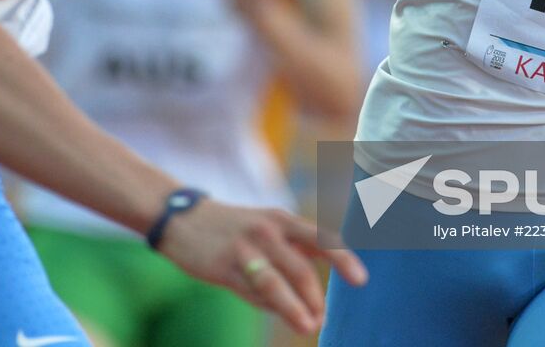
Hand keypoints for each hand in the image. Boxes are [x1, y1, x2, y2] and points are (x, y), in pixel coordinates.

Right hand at [156, 199, 367, 334]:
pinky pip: (250, 291)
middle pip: (300, 269)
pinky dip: (266, 305)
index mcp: (282, 219)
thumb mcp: (267, 225)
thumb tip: (323, 285)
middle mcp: (266, 230)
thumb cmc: (235, 227)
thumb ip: (295, 249)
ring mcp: (244, 249)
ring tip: (309, 326)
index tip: (361, 280)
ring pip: (275, 283)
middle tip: (322, 319)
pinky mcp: (223, 266)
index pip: (321, 238)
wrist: (183, 218)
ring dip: (294, 308)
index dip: (342, 259)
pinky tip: (274, 311)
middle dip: (315, 298)